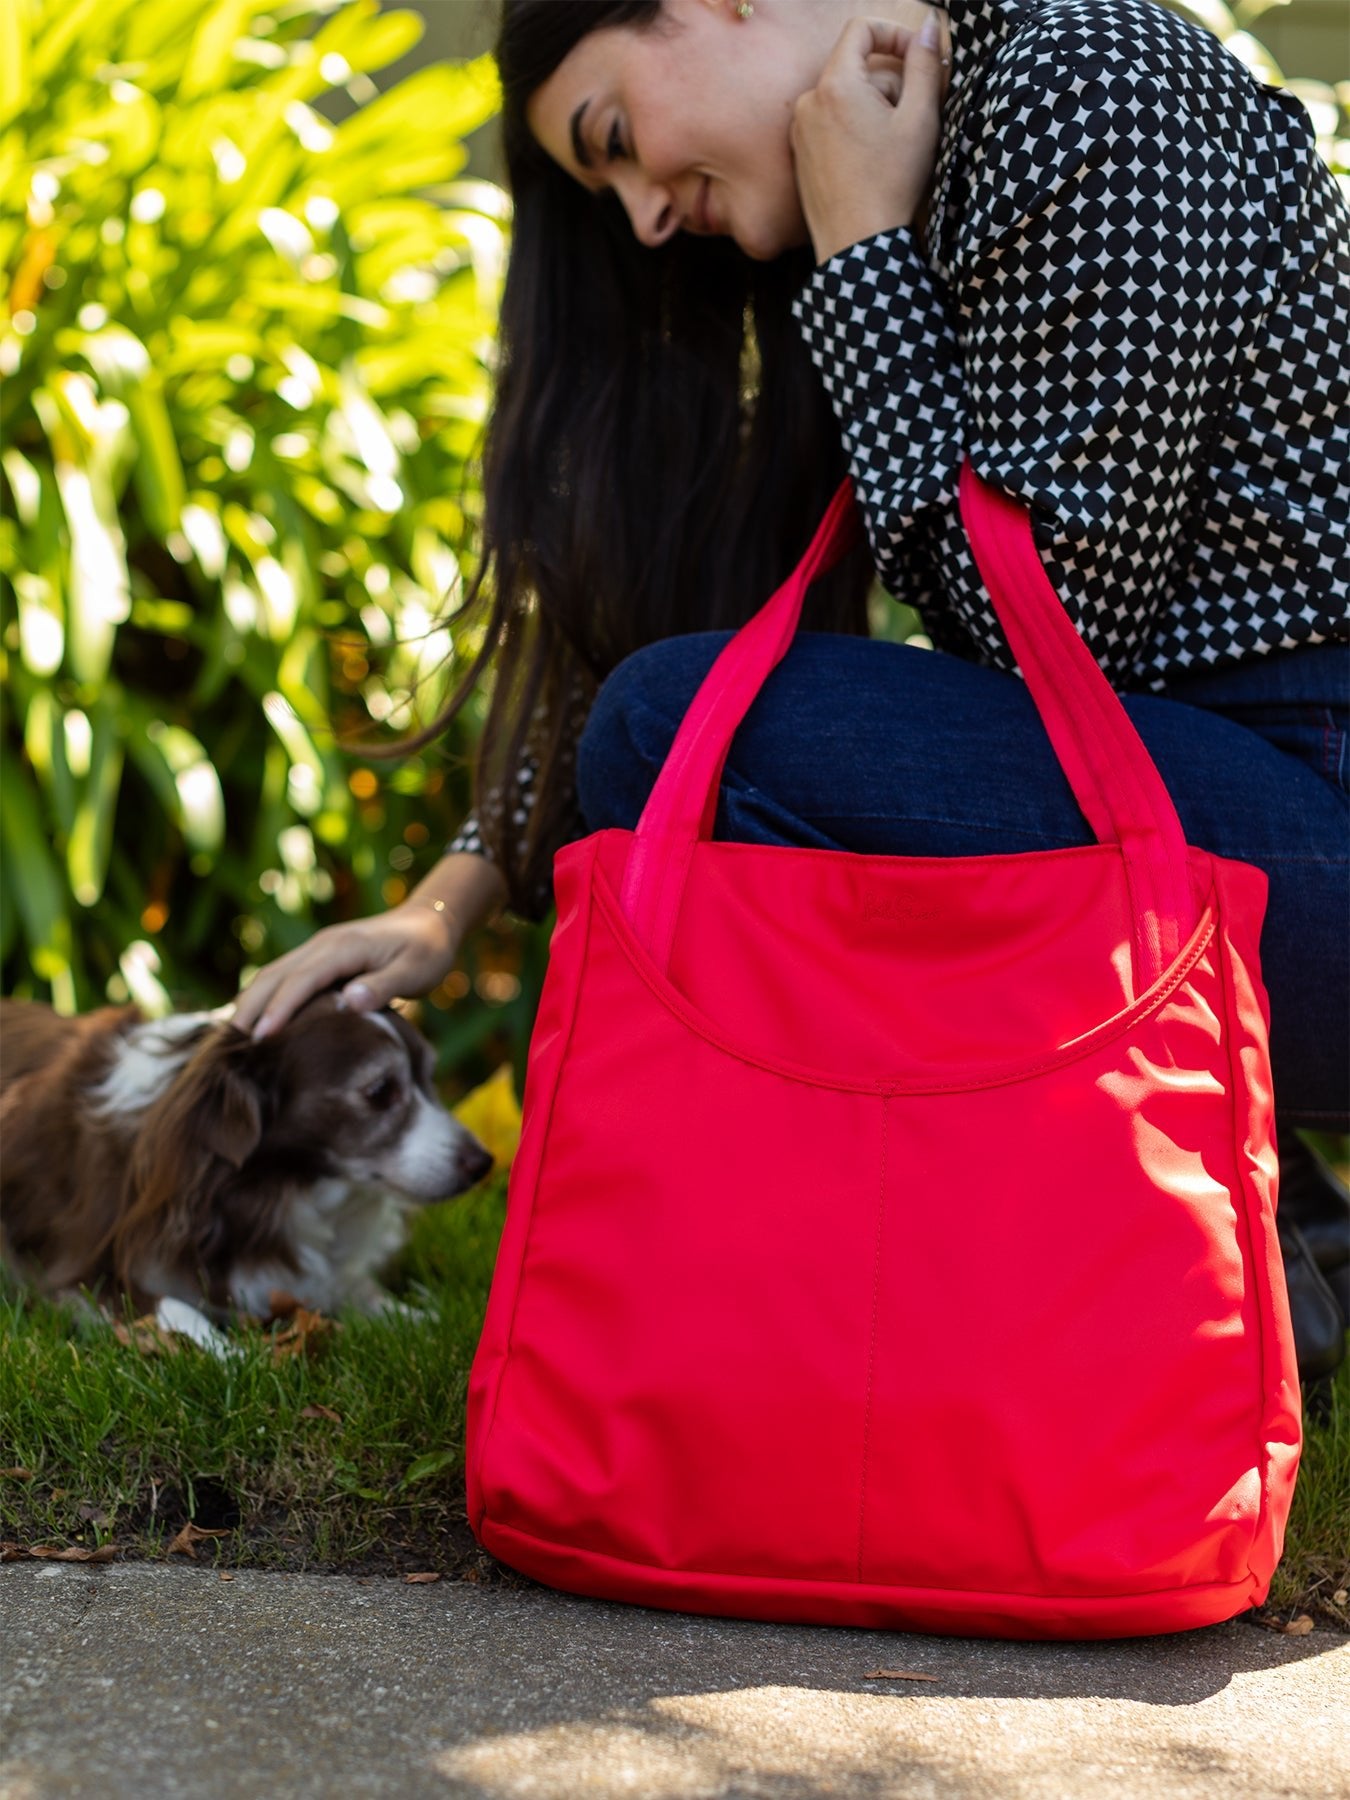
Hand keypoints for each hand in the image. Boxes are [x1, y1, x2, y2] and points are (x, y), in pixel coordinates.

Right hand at [228, 902, 463, 1038]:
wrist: (430, 921)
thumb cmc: (427, 950)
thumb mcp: (415, 970)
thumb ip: (382, 986)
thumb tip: (348, 1002)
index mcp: (342, 947)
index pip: (301, 980)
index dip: (279, 1009)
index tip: (260, 1038)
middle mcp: (321, 945)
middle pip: (272, 976)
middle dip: (249, 1010)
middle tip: (228, 1050)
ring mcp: (316, 950)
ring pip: (270, 976)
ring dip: (249, 1004)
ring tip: (231, 1043)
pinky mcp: (317, 959)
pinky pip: (281, 978)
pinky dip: (262, 999)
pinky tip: (252, 1024)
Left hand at [789, 13, 948, 266]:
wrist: (857, 244)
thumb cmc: (891, 183)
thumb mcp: (920, 119)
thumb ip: (926, 64)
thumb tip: (930, 27)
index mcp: (835, 84)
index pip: (861, 29)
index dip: (894, 33)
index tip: (917, 56)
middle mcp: (808, 102)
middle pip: (855, 68)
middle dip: (890, 83)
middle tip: (914, 117)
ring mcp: (799, 130)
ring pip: (844, 98)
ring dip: (873, 109)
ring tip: (892, 146)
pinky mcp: (800, 155)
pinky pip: (830, 125)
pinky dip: (854, 130)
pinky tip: (871, 163)